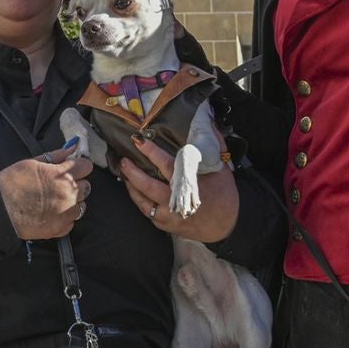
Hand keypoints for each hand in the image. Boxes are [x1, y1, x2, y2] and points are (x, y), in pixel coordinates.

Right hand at [0, 143, 92, 239]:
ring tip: (56, 200)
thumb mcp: (33, 162)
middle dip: (77, 183)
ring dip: (73, 202)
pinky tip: (52, 212)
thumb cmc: (12, 183)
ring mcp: (65, 214)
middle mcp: (68, 195)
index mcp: (62, 175)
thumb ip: (57, 155)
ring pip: (82, 205)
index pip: (86, 167)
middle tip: (60, 184)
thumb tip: (73, 148)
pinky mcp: (59, 229)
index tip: (71, 168)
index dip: (78, 166)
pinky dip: (65, 217)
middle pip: (87, 186)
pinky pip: (72, 222)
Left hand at [117, 136, 238, 243]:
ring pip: (143, 201)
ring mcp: (170, 215)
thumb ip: (215, 144)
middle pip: (148, 185)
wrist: (225, 226)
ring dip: (131, 186)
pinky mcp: (166, 225)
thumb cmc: (224, 195)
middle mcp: (176, 200)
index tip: (139, 141)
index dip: (151, 152)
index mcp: (189, 183)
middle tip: (123, 160)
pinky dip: (138, 200)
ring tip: (124, 173)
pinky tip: (133, 190)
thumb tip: (209, 121)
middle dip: (133, 172)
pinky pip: (147, 212)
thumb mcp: (222, 168)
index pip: (166, 164)